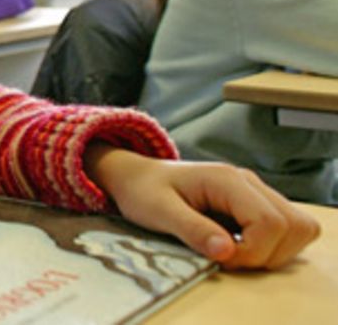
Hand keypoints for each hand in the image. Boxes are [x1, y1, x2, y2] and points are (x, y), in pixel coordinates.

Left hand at [84, 144, 320, 269]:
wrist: (137, 176)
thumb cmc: (143, 190)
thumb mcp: (157, 211)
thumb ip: (191, 229)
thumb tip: (225, 252)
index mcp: (227, 180)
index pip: (271, 222)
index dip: (252, 251)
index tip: (220, 258)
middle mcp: (249, 183)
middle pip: (293, 226)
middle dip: (266, 254)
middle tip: (226, 257)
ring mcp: (255, 193)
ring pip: (298, 228)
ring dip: (273, 251)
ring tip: (233, 252)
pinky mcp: (255, 205)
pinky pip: (285, 229)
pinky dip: (270, 246)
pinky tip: (237, 246)